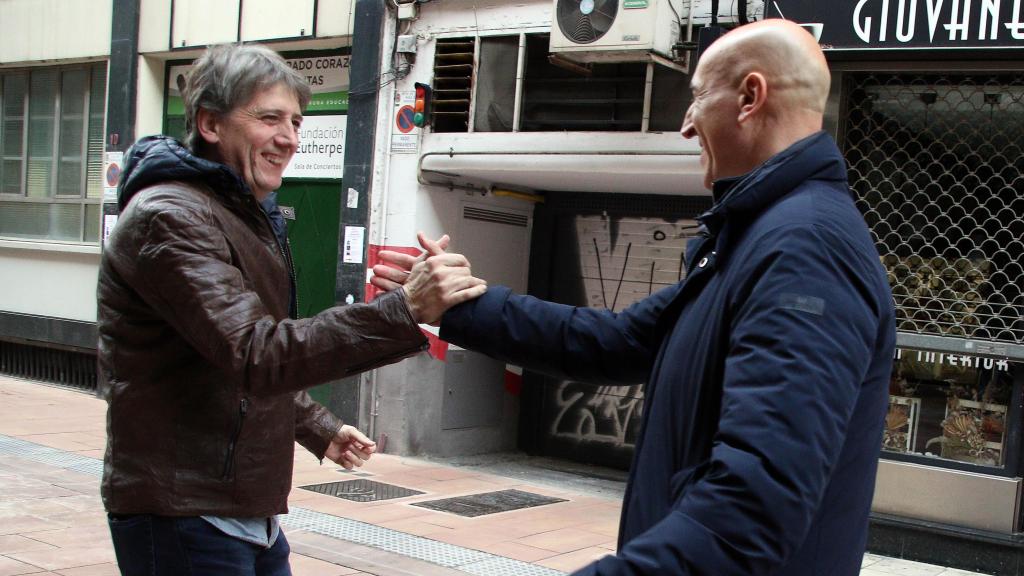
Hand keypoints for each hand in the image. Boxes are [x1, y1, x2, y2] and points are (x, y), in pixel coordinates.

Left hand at [324, 424, 375, 469]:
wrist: (325, 436)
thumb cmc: (338, 431)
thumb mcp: (351, 431)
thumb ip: (362, 438)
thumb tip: (372, 443)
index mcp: (360, 442)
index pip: (371, 449)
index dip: (369, 450)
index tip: (365, 447)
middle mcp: (356, 450)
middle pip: (366, 457)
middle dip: (358, 452)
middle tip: (349, 445)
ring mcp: (350, 456)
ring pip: (359, 463)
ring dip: (353, 458)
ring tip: (345, 451)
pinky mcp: (342, 461)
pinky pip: (349, 467)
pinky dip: (346, 462)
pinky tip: (342, 456)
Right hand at [372, 232, 486, 324]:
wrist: (406, 305)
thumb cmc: (413, 285)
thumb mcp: (420, 262)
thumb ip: (434, 248)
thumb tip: (445, 238)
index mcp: (434, 262)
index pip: (459, 259)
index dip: (465, 264)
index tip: (465, 268)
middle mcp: (440, 273)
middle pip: (465, 270)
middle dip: (468, 275)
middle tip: (469, 279)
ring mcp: (444, 287)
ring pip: (468, 281)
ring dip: (475, 283)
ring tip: (479, 285)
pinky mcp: (447, 300)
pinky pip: (467, 293)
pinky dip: (477, 291)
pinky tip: (481, 290)